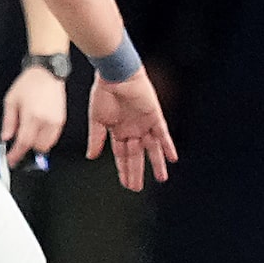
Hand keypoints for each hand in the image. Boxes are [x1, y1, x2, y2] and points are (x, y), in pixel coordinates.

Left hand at [0, 64, 67, 168]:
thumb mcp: (11, 100)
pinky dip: (45, 139)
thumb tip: (6, 137)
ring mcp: (57, 122)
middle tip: (18, 145)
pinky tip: (37, 130)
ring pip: (47, 145)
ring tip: (27, 134)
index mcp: (32, 116)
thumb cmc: (29, 83)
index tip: (11, 160)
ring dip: (36, 145)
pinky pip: (54, 138)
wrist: (48, 72)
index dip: (16, 155)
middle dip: (26, 149)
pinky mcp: (62, 121)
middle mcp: (47, 121)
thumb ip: (8, 122)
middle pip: (37, 148)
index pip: (24, 143)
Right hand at [87, 69, 177, 190]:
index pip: (121, 156)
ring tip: (161, 178)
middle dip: (136, 172)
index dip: (123, 170)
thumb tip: (91, 156)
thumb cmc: (103, 93)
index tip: (126, 183)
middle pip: (136, 156)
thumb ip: (96, 139)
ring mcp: (144, 125)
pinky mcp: (155, 117)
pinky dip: (168, 146)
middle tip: (137, 187)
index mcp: (117, 131)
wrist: (116, 75)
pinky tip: (172, 158)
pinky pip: (163, 135)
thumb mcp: (96, 120)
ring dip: (156, 163)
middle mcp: (132, 130)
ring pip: (152, 148)